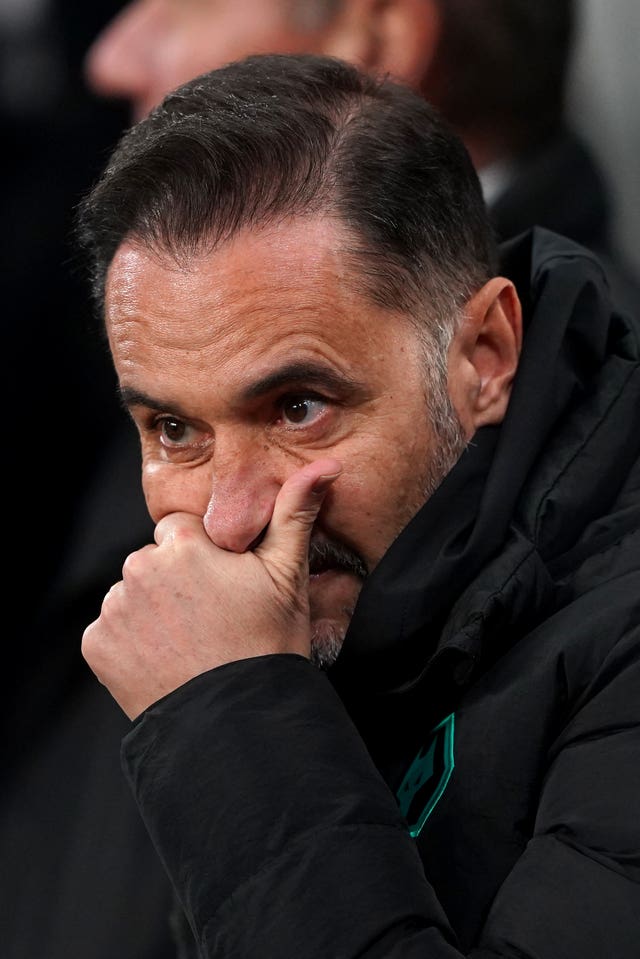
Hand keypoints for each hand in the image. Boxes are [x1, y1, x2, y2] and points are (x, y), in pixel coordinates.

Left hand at [82, 458, 341, 718]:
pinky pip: (112, 630)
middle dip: (176, 581)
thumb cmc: (267, 645)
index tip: (223, 587)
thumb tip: (325, 467)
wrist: (236, 721)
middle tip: (210, 619)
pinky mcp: (97, 645)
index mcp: (181, 544)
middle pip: (154, 560)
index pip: (181, 531)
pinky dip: (130, 643)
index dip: (204, 556)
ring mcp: (114, 609)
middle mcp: (138, 568)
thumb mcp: (287, 575)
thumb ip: (295, 513)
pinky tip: (164, 661)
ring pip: (132, 594)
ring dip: (152, 610)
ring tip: (188, 644)